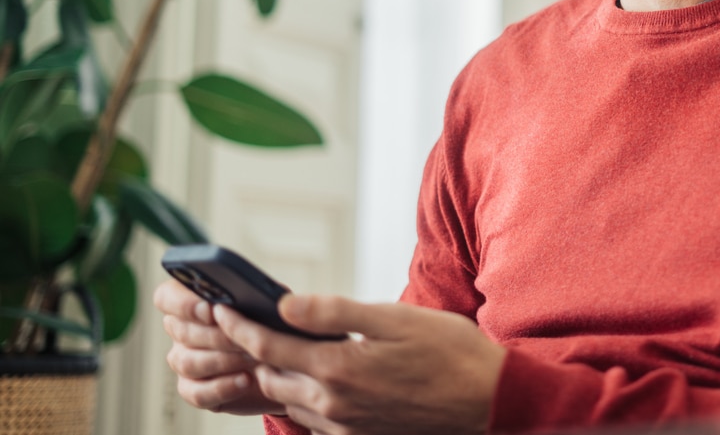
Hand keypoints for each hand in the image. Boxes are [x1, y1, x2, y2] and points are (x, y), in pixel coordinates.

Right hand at [152, 279, 284, 415]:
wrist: (284, 362)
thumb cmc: (273, 324)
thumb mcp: (268, 304)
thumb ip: (254, 296)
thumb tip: (251, 297)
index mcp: (192, 300)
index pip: (167, 297)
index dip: (184, 303)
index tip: (211, 309)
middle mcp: (181, 330)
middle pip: (181, 332)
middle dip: (216, 335)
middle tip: (245, 337)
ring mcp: (184, 360)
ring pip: (187, 362)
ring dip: (222, 360)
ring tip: (252, 357)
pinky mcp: (193, 389)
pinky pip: (197, 393)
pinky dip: (222, 387)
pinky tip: (246, 380)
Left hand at [216, 294, 506, 434]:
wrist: (487, 402)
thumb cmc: (450, 353)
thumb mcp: (395, 319)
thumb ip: (335, 312)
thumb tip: (287, 304)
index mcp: (338, 369)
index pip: (269, 347)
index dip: (240, 326)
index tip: (222, 308)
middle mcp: (333, 404)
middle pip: (269, 378)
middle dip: (250, 352)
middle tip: (241, 326)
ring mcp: (345, 425)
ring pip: (287, 401)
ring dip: (273, 376)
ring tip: (270, 350)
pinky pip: (312, 418)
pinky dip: (300, 396)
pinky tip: (313, 378)